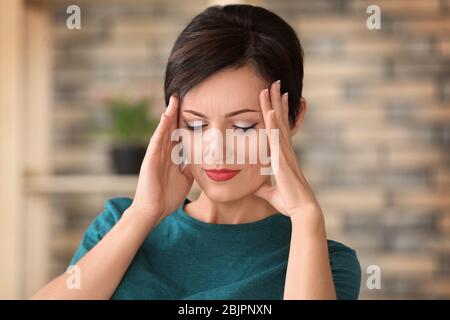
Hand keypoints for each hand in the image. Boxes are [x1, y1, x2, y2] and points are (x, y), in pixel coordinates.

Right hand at [127, 96, 193, 224]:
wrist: (154, 211)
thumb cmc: (167, 198)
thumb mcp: (185, 180)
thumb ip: (190, 169)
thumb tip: (200, 162)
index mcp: (171, 158)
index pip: (180, 137)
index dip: (186, 124)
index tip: (195, 110)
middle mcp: (163, 153)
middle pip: (172, 129)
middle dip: (177, 114)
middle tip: (183, 96)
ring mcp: (156, 154)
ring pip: (164, 129)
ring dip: (170, 114)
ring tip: (175, 99)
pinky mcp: (151, 157)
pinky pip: (158, 138)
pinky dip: (162, 125)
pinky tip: (167, 113)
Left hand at [255, 80, 319, 217]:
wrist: (301, 209)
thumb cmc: (289, 202)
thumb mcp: (271, 193)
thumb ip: (263, 187)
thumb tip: (256, 187)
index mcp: (284, 155)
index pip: (279, 129)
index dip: (276, 113)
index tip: (274, 99)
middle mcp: (286, 150)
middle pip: (280, 120)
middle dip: (276, 101)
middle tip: (274, 83)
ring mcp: (285, 153)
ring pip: (279, 124)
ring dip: (275, 105)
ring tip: (273, 87)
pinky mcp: (283, 160)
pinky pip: (278, 139)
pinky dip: (275, 124)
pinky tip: (272, 111)